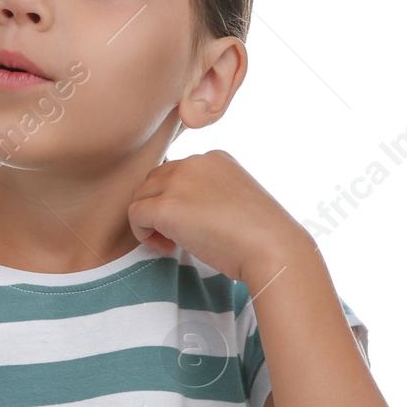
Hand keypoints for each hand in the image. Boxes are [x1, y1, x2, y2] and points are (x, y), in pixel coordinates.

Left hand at [126, 150, 315, 289]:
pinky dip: (142, 233)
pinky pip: (134, 215)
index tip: (194, 223)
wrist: (272, 248)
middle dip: (160, 207)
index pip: (177, 172)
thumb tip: (184, 212)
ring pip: (140, 196)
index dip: (178, 199)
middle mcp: (194, 162)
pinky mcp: (166, 206)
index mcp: (214, 157)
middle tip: (178, 236)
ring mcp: (178, 182)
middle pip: (154, 180)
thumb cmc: (262, 234)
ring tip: (172, 243)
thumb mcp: (237, 198)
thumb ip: (209, 194)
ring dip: (150, 220)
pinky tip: (166, 246)